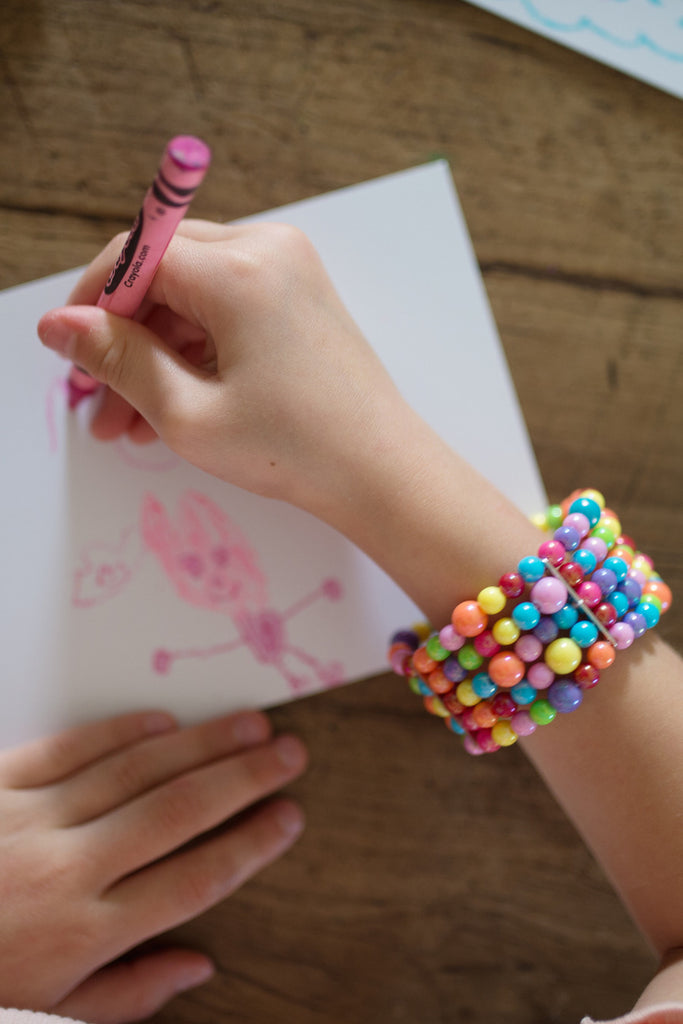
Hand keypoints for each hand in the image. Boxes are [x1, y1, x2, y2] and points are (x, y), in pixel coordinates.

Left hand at [0, 709, 305, 1022]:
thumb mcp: (46, 1013)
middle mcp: (67, 870)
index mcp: (85, 934)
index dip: (251, 843)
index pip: (195, 879)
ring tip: (249, 724)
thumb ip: (128, 994)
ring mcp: (29, 820)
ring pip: (135, 770)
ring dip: (200, 744)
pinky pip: (69, 748)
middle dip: (243, 778)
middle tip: (289, 751)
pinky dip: (120, 731)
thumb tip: (201, 965)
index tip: (291, 815)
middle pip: (177, 811)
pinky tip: (163, 721)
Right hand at [37, 220, 404, 517]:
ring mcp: (289, 269)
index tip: (72, 358)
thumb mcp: (188, 413)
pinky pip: (225, 308)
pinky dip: (195, 351)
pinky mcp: (298, 295)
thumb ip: (118, 360)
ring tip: (132, 425)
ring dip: (156, 353)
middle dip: (123, 338)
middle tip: (99, 404)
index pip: (134, 256)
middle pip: (162, 272)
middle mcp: (268, 249)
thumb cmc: (295, 450)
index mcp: (240, 270)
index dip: (92, 304)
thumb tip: (59, 325)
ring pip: (191, 295)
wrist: (383, 473)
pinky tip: (174, 407)